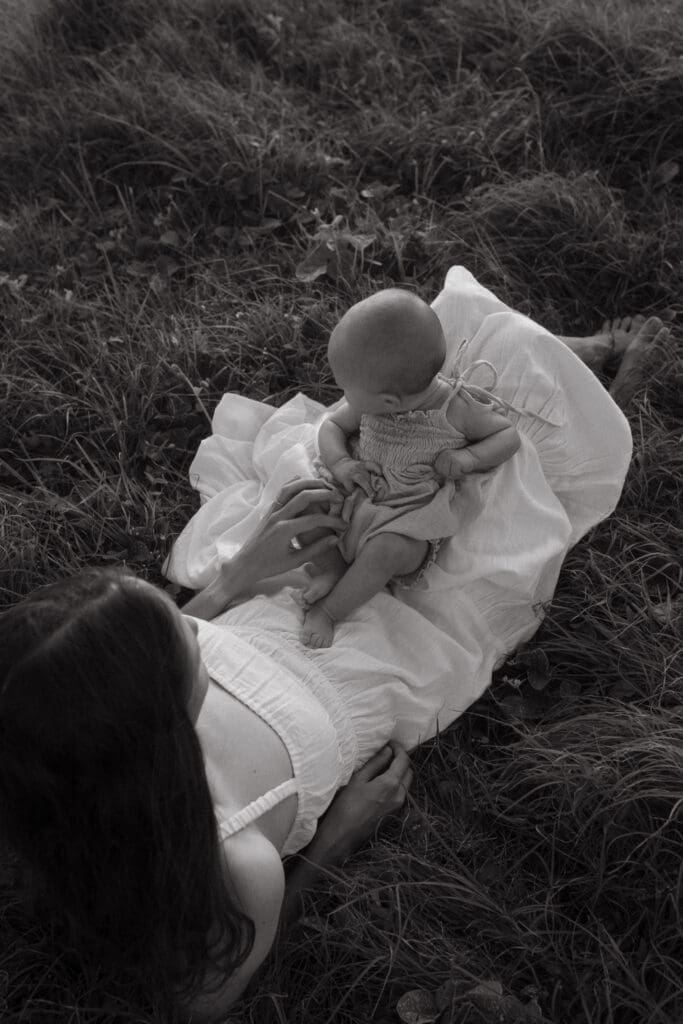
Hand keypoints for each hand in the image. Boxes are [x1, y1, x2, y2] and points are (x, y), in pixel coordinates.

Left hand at [227, 478, 345, 585]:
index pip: (315, 520)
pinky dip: (295, 483)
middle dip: (324, 494)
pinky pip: (282, 490)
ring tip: (326, 485)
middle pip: (304, 496)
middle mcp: (278, 516)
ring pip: (291, 487)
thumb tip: (335, 539)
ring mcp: (272, 510)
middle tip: (340, 497)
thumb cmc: (269, 566)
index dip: (333, 521)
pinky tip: (306, 483)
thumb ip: (315, 549)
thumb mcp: (294, 561)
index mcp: (284, 530)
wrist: (245, 564)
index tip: (344, 525)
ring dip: (309, 483)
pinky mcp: (269, 509)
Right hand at [315, 741, 412, 858]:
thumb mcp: (358, 780)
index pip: (403, 760)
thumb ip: (375, 764)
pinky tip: (383, 781)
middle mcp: (399, 795)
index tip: (389, 743)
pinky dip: (397, 783)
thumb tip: (387, 750)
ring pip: (407, 783)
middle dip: (401, 760)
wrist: (342, 836)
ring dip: (400, 772)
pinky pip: (402, 793)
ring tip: (384, 766)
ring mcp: (398, 806)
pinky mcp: (394, 814)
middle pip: (409, 771)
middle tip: (388, 753)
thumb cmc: (345, 806)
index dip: (399, 748)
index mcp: (391, 784)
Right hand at [331, 457, 382, 497]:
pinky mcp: (345, 479)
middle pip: (368, 477)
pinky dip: (353, 490)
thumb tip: (375, 485)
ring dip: (368, 489)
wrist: (338, 463)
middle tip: (377, 494)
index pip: (372, 465)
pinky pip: (351, 487)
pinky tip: (353, 490)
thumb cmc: (352, 467)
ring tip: (372, 496)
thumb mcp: (360, 466)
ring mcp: (352, 473)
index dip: (378, 469)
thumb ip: (366, 472)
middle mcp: (358, 467)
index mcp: (363, 464)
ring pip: (362, 480)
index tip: (381, 474)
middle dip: (373, 486)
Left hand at [434, 447, 475, 480]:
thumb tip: (438, 478)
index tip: (450, 472)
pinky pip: (454, 474)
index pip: (437, 468)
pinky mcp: (456, 462)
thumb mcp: (450, 463)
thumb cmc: (461, 462)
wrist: (472, 456)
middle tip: (456, 473)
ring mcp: (450, 458)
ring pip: (447, 474)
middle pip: (442, 472)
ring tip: (460, 472)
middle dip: (449, 475)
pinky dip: (459, 475)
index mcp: (442, 455)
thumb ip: (443, 468)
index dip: (443, 473)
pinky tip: (463, 472)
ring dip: (454, 476)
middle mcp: (445, 455)